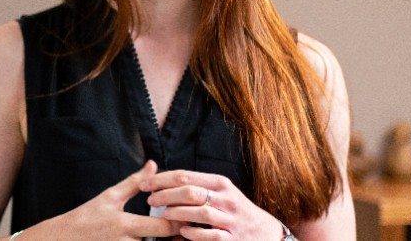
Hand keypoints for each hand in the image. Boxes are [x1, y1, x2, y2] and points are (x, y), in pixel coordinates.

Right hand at [28, 160, 177, 239]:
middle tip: (192, 230)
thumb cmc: (87, 216)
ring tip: (180, 238)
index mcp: (126, 224)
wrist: (63, 239)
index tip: (189, 216)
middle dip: (180, 238)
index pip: (163, 227)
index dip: (180, 223)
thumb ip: (135, 183)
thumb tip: (153, 165)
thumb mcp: (110, 197)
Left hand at [140, 169, 283, 239]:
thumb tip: (163, 181)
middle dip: (165, 195)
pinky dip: (193, 233)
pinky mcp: (232, 239)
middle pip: (190, 192)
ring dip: (177, 213)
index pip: (185, 176)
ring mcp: (230, 220)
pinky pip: (210, 235)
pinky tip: (182, 232)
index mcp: (220, 184)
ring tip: (163, 215)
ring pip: (200, 212)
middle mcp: (226, 199)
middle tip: (150, 200)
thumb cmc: (235, 211)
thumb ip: (197, 186)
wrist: (266, 233)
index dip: (161, 179)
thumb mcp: (221, 193)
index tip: (144, 184)